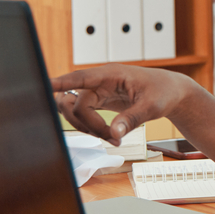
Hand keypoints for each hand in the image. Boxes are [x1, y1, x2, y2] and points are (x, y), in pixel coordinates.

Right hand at [51, 65, 192, 144]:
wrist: (172, 92)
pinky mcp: (99, 101)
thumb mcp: (152, 106)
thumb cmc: (164, 92)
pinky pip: (84, 115)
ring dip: (88, 128)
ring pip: (75, 111)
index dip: (60, 83)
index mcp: (111, 74)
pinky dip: (93, 128)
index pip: (80, 78)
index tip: (43, 85)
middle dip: (86, 124)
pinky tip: (111, 137)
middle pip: (74, 103)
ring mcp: (98, 91)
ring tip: (113, 139)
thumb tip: (114, 133)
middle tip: (110, 138)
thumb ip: (132, 119)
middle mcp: (100, 81)